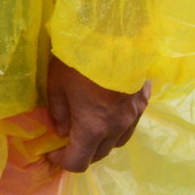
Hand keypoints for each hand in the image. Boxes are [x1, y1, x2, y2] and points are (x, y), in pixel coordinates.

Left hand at [43, 54, 149, 171]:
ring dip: (101, 142)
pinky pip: (129, 124)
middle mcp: (117, 128)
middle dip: (81, 153)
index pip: (79, 161)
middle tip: (66, 141)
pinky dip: (116, 126)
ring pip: (117, 142)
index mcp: (93, 127)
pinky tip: (106, 112)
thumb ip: (59, 112)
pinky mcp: (143, 101)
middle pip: (99, 155)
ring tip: (87, 128)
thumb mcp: (57, 84)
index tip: (51, 152)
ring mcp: (134, 115)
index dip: (62, 161)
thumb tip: (62, 131)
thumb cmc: (78, 57)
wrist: (114, 33)